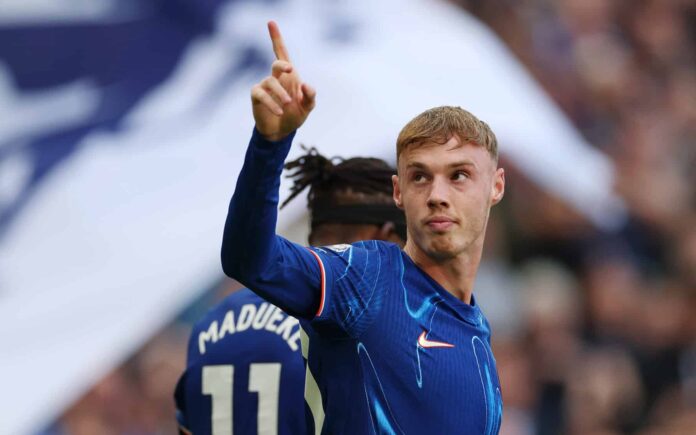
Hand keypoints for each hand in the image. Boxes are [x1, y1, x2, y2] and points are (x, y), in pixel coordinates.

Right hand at [251, 21, 315, 140]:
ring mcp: (265, 86)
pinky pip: (262, 94)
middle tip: (290, 70)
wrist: (281, 132)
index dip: (276, 38)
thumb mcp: (307, 107)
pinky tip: (280, 110)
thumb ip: (310, 96)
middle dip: (282, 64)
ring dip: (281, 93)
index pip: (281, 53)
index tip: (271, 22)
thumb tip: (306, 85)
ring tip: (288, 104)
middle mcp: (276, 77)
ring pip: (271, 81)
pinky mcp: (257, 96)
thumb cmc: (295, 115)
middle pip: (277, 63)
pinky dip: (272, 102)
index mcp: (289, 76)